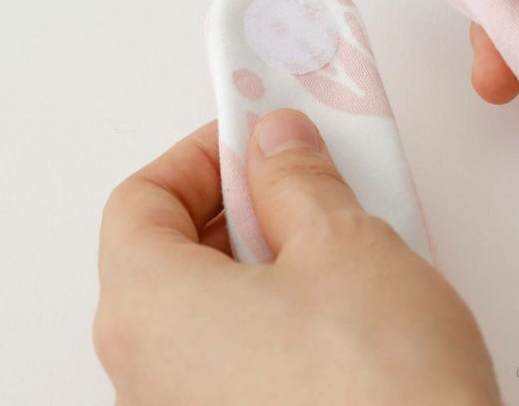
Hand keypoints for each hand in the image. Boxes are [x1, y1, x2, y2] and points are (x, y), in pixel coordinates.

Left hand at [94, 111, 499, 405]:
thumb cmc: (377, 391)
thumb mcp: (342, 243)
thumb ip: (297, 179)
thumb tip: (279, 145)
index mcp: (150, 311)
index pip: (140, 201)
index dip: (200, 156)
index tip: (252, 138)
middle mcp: (151, 375)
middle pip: (169, 253)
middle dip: (237, 201)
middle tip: (297, 176)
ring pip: (208, 305)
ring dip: (264, 254)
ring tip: (331, 235)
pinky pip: (237, 352)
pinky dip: (275, 309)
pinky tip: (340, 303)